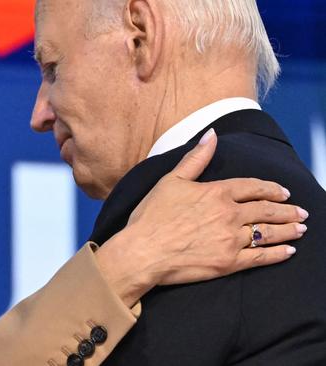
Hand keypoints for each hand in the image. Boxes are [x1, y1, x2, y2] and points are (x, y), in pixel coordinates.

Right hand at [96, 129, 306, 306]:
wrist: (143, 252)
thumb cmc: (151, 216)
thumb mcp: (170, 180)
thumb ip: (195, 158)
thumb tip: (211, 135)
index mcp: (216, 193)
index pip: (252, 187)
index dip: (271, 189)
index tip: (283, 192)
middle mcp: (229, 215)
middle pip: (266, 210)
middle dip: (287, 210)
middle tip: (301, 211)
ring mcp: (231, 240)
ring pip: (268, 233)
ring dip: (288, 230)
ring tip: (300, 228)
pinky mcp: (229, 263)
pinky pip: (260, 258)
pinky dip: (277, 254)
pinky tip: (288, 251)